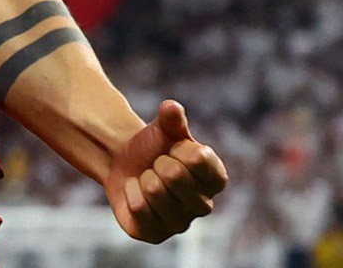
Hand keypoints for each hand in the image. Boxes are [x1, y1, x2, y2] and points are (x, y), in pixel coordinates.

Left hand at [104, 100, 228, 243]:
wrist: (126, 163)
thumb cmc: (155, 145)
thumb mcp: (165, 127)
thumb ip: (172, 117)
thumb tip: (171, 107)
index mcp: (216, 179)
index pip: (198, 160)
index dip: (179, 148)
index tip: (174, 150)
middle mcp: (204, 206)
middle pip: (174, 176)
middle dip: (157, 162)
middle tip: (157, 166)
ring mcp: (180, 224)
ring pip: (154, 192)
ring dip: (143, 177)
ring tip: (147, 179)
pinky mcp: (155, 235)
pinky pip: (138, 208)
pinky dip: (130, 192)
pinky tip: (136, 192)